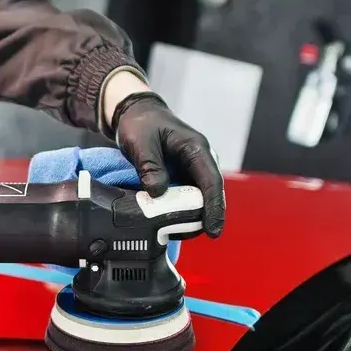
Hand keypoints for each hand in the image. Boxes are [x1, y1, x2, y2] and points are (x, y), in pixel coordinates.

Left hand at [113, 93, 226, 238]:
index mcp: (196, 149)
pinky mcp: (182, 177)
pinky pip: (185, 197)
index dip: (214, 207)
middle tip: (194, 236)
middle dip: (205, 217)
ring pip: (198, 198)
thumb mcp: (141, 143)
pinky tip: (170, 223)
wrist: (136, 114)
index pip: (211, 182)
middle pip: (209, 194)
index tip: (213, 230)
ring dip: (191, 216)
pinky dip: (180, 210)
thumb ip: (149, 166)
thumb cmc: (141, 124)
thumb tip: (158, 192)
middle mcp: (200, 161)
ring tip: (178, 233)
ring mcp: (192, 170)